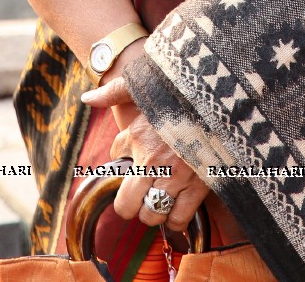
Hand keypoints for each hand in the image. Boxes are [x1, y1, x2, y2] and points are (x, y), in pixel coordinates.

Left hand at [81, 75, 208, 231]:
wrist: (218, 97)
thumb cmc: (177, 91)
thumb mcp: (142, 84)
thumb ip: (113, 92)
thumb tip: (86, 98)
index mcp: (138, 136)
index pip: (115, 166)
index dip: (119, 170)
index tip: (128, 169)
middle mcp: (154, 162)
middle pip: (128, 206)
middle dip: (130, 204)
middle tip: (138, 195)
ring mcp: (178, 177)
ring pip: (153, 216)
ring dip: (153, 212)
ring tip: (157, 201)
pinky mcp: (200, 186)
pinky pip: (179, 219)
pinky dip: (175, 220)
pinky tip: (175, 208)